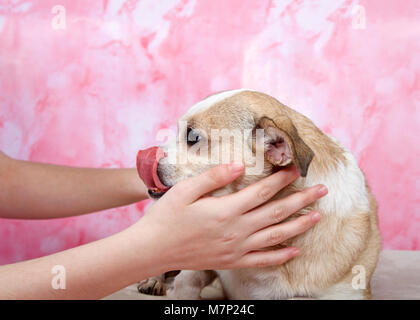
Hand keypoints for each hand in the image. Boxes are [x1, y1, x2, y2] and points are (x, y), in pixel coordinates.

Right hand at [132, 162, 326, 271]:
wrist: (153, 250)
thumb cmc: (166, 217)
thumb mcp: (185, 190)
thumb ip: (214, 177)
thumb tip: (239, 165)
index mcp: (226, 210)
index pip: (262, 191)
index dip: (281, 179)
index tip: (296, 169)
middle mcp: (236, 230)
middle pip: (276, 213)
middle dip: (301, 200)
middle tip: (322, 191)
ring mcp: (236, 248)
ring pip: (276, 237)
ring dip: (299, 226)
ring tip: (317, 216)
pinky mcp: (231, 261)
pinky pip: (262, 260)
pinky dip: (280, 256)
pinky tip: (294, 250)